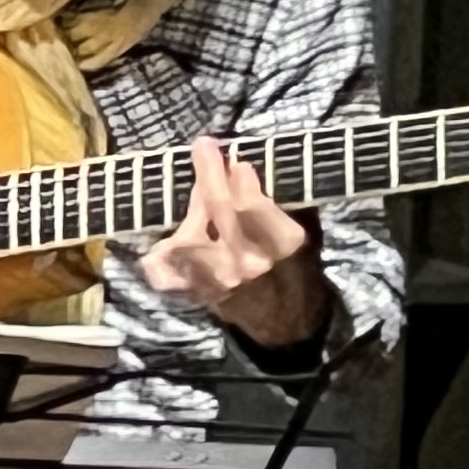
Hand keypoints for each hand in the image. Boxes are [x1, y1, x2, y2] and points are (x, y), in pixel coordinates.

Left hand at [139, 137, 328, 343]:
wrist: (285, 322)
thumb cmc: (298, 269)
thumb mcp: (308, 235)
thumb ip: (286, 204)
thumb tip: (255, 166)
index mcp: (284, 246)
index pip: (252, 205)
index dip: (240, 180)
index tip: (236, 160)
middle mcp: (249, 263)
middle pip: (220, 211)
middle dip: (209, 174)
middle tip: (203, 145)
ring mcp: (218, 280)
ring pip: (190, 234)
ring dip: (192, 203)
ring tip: (198, 182)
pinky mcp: (195, 291)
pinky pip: (165, 269)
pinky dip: (160, 252)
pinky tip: (162, 238)